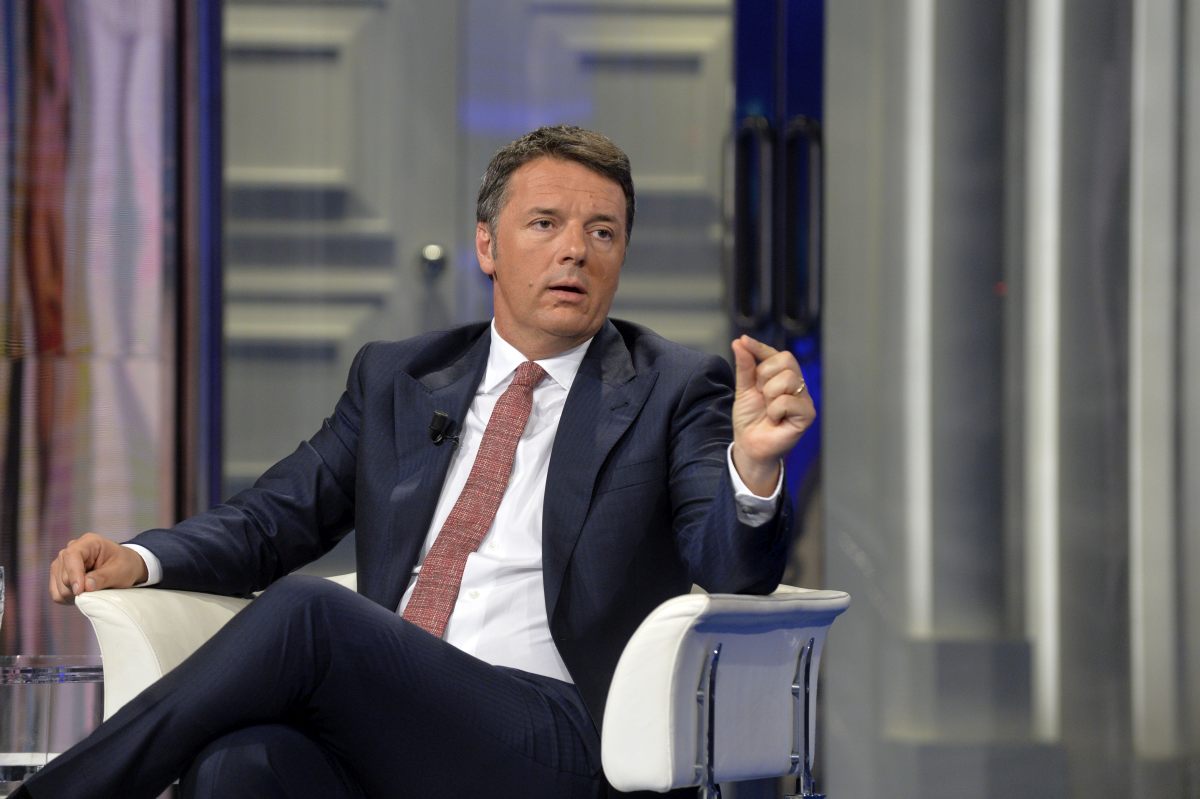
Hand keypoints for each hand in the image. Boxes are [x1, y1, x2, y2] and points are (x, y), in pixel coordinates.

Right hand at [49, 533, 148, 604]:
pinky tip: (84, 594)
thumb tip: (86, 586)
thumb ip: (104, 577)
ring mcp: (62, 564)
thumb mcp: (121, 571)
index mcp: (88, 542)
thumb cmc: (125, 565)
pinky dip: (69, 599)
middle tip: (98, 591)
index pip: (71, 556)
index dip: (73, 574)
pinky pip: (57, 594)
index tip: (80, 591)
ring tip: (93, 591)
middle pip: (63, 575)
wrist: (125, 568)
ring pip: (59, 587)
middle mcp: (71, 550)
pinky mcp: (58, 576)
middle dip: (78, 588)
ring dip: (74, 595)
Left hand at [730, 335, 815, 494]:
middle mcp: (797, 385)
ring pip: (788, 379)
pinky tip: (775, 419)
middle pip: (786, 360)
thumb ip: (745, 366)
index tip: (743, 341)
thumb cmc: (750, 419)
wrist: (749, 444)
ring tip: (768, 410)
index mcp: (782, 377)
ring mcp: (804, 399)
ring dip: (769, 395)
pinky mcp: (807, 414)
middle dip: (764, 376)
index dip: (760, 347)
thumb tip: (740, 341)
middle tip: (761, 395)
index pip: (777, 354)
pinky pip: (789, 400)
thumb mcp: (743, 389)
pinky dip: (775, 411)